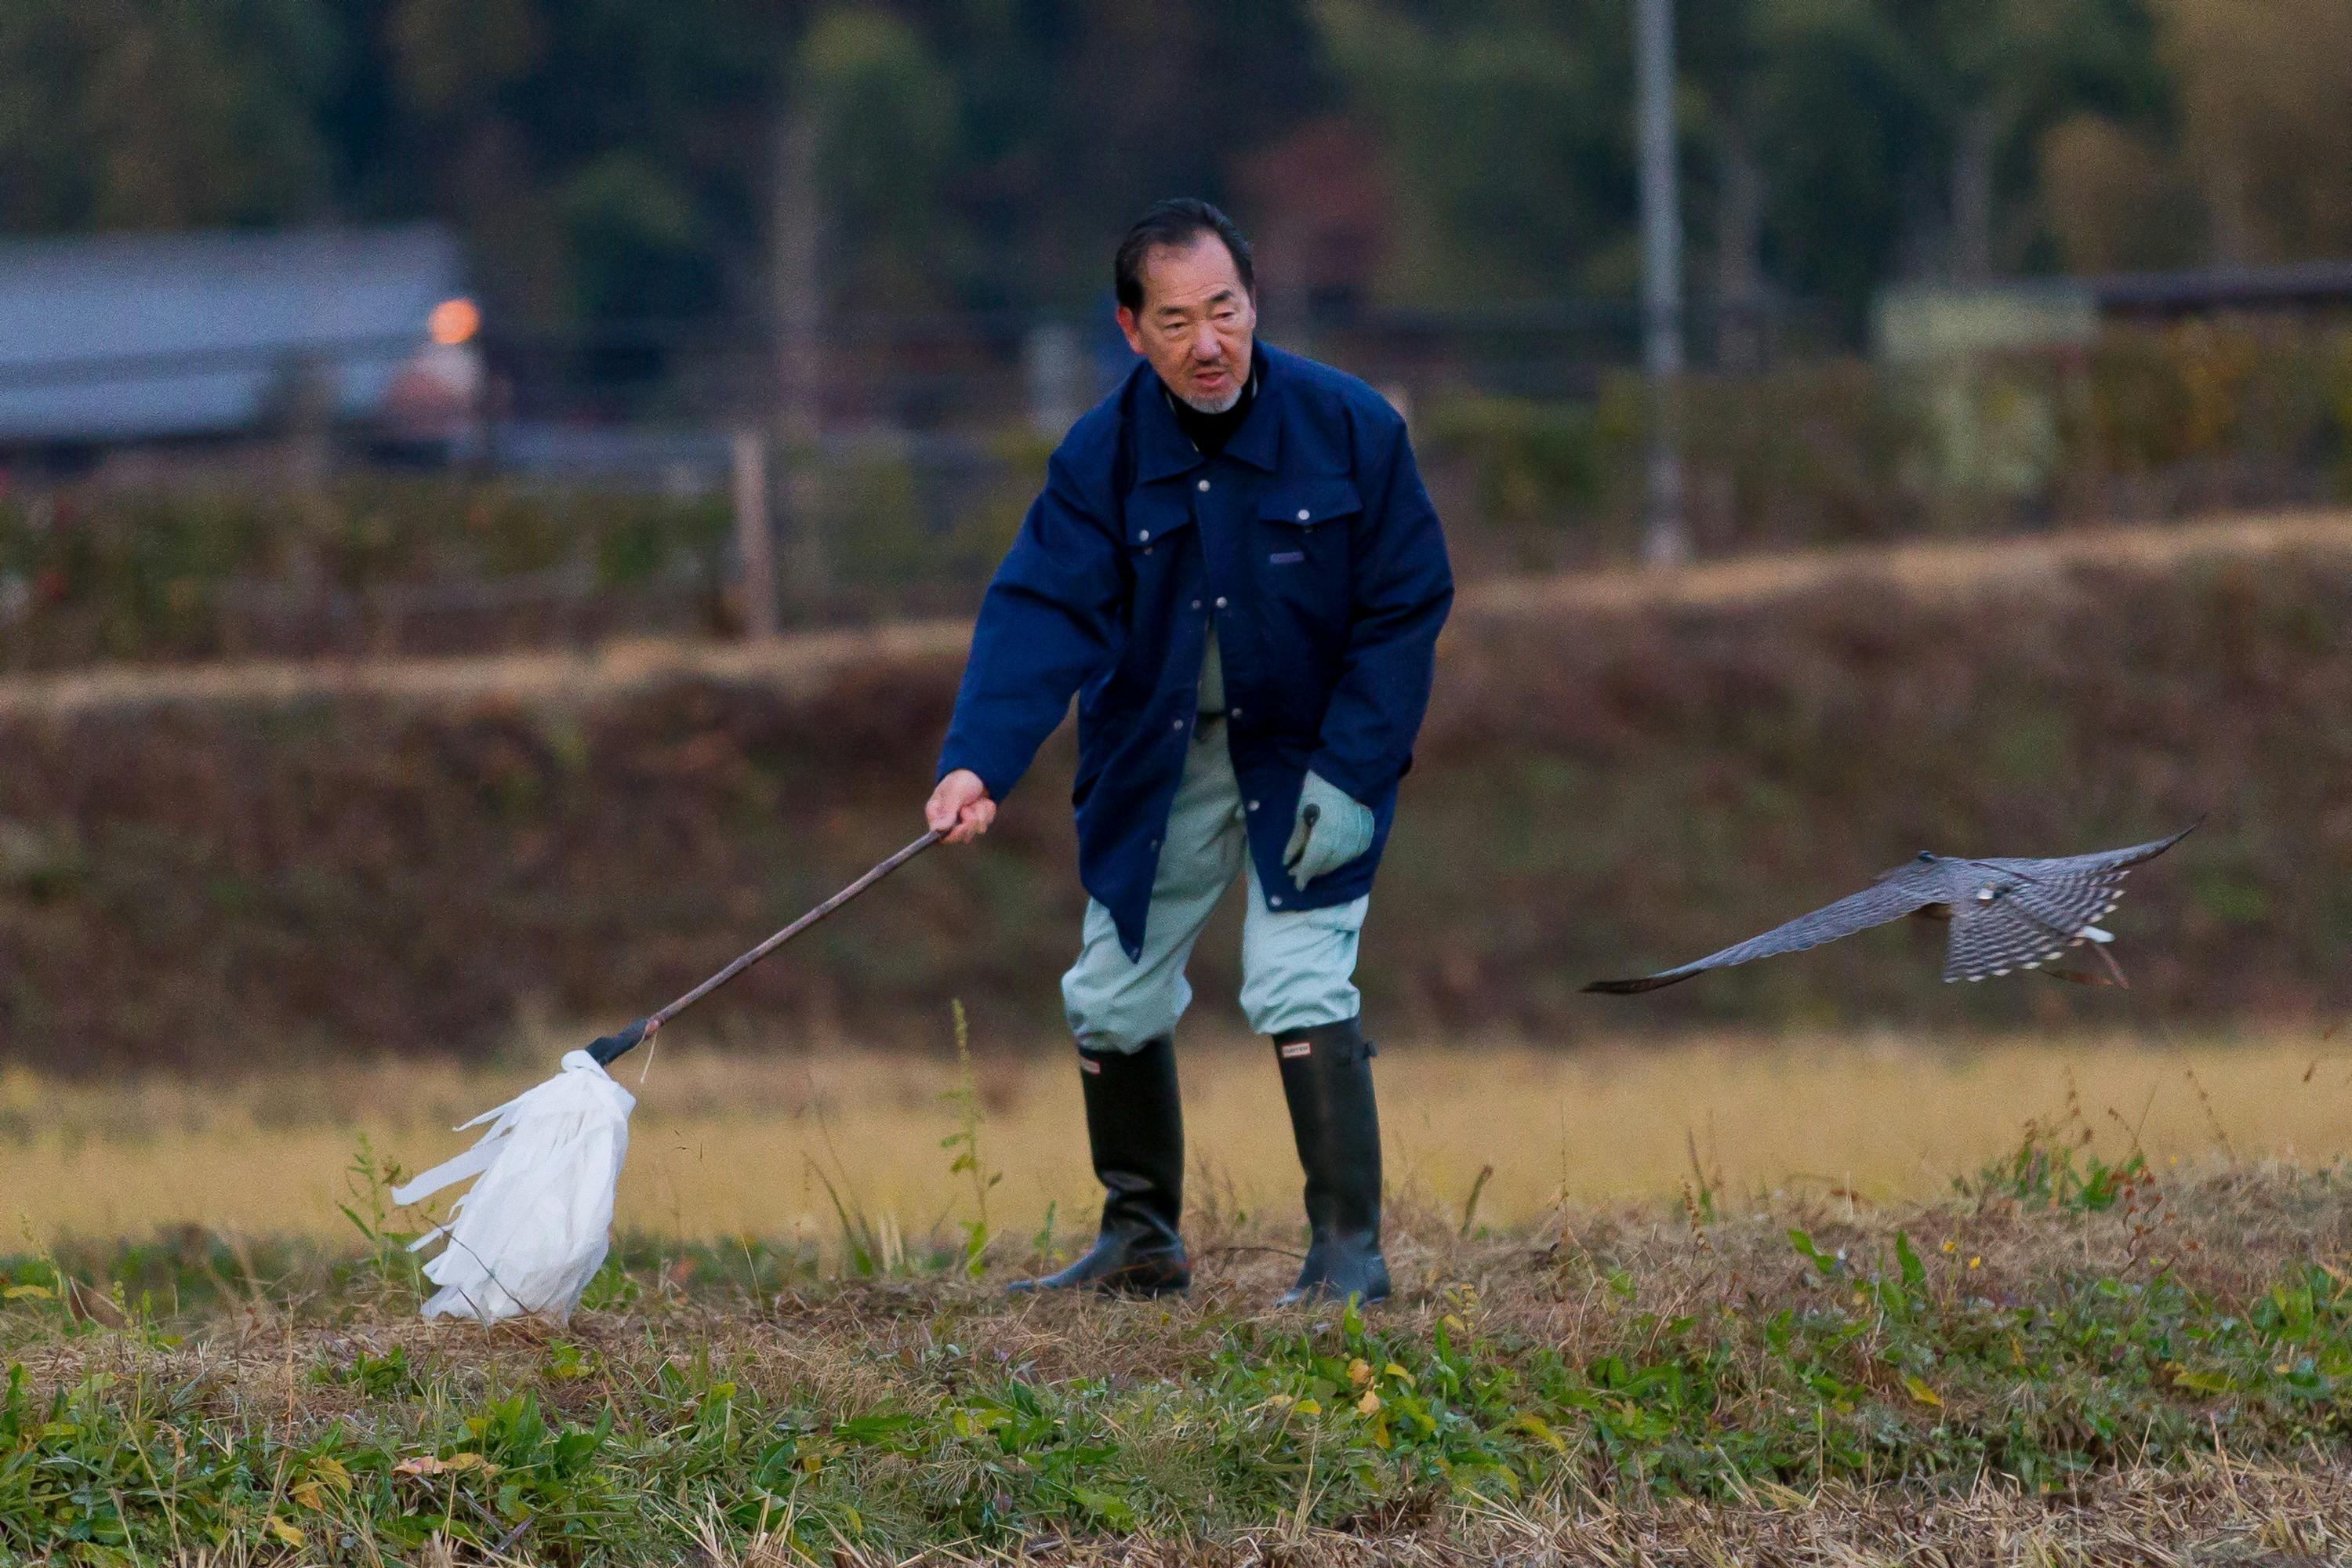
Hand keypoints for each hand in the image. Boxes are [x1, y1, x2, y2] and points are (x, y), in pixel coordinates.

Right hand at [926, 769, 996, 844]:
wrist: (978, 772)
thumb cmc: (961, 779)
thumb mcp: (954, 793)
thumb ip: (947, 812)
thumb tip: (937, 829)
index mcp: (936, 814)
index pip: (940, 835)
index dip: (954, 834)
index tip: (963, 825)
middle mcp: (948, 821)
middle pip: (961, 836)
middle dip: (970, 820)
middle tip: (969, 807)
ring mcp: (963, 822)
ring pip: (976, 829)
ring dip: (980, 812)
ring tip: (976, 800)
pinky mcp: (977, 821)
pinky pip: (986, 823)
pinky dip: (987, 811)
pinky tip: (983, 801)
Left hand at [1281, 771, 1374, 890]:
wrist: (1346, 774)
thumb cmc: (1317, 790)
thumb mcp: (1301, 814)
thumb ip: (1297, 840)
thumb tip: (1288, 861)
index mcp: (1325, 838)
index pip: (1312, 864)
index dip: (1303, 875)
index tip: (1296, 884)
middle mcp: (1344, 844)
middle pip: (1327, 866)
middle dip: (1311, 870)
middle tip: (1296, 871)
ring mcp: (1357, 840)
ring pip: (1339, 862)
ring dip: (1325, 865)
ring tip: (1311, 864)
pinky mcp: (1365, 836)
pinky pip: (1351, 855)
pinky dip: (1338, 858)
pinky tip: (1330, 856)